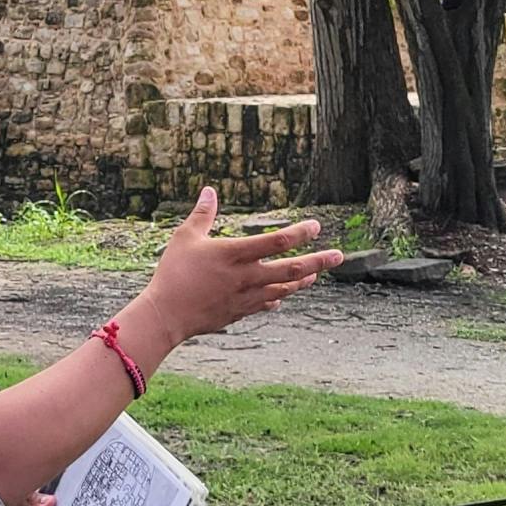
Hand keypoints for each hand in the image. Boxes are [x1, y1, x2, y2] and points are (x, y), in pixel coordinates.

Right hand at [143, 188, 340, 343]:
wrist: (167, 315)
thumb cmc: (173, 273)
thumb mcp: (185, 237)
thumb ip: (202, 214)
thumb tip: (210, 190)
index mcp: (234, 255)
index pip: (276, 242)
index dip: (299, 233)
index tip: (315, 226)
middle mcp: (246, 277)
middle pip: (290, 269)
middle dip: (317, 261)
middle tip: (338, 256)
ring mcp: (245, 297)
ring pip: (283, 289)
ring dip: (301, 280)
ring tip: (315, 274)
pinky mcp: (239, 312)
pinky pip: (264, 305)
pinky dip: (276, 298)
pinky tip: (281, 297)